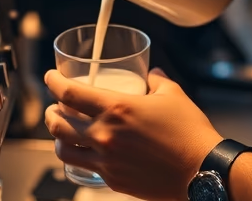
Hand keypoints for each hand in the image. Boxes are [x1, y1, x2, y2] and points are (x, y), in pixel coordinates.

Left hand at [44, 67, 221, 200]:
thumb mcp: (173, 94)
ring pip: (64, 150)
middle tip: (53, 107)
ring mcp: (106, 161)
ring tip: (63, 131)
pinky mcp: (113, 180)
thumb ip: (157, 79)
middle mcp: (104, 135)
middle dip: (49, 113)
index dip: (53, 82)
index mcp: (116, 108)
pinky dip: (80, 157)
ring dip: (58, 138)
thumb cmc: (190, 132)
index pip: (69, 93)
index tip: (50, 77)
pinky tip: (87, 152)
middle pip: (57, 124)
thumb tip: (151, 72)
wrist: (201, 171)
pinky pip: (86, 167)